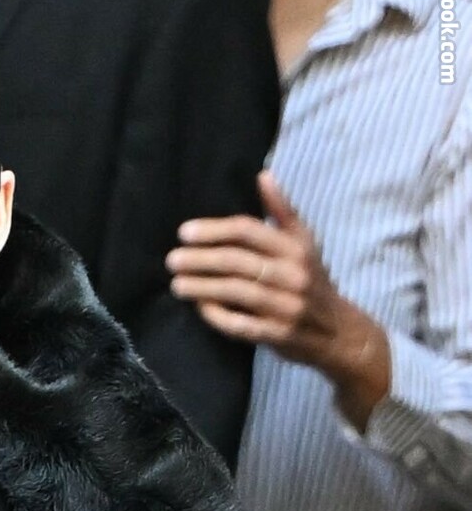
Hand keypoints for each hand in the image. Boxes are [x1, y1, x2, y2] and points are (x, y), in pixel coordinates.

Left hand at [166, 169, 390, 430]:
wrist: (338, 332)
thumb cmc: (312, 280)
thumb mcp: (304, 243)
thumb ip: (282, 211)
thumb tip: (262, 175)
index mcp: (295, 247)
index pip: (248, 231)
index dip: (214, 230)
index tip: (184, 233)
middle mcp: (292, 274)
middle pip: (238, 261)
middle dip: (201, 259)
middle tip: (172, 260)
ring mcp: (286, 306)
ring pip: (237, 292)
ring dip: (203, 287)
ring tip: (176, 284)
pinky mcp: (279, 335)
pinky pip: (242, 325)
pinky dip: (218, 316)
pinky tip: (200, 308)